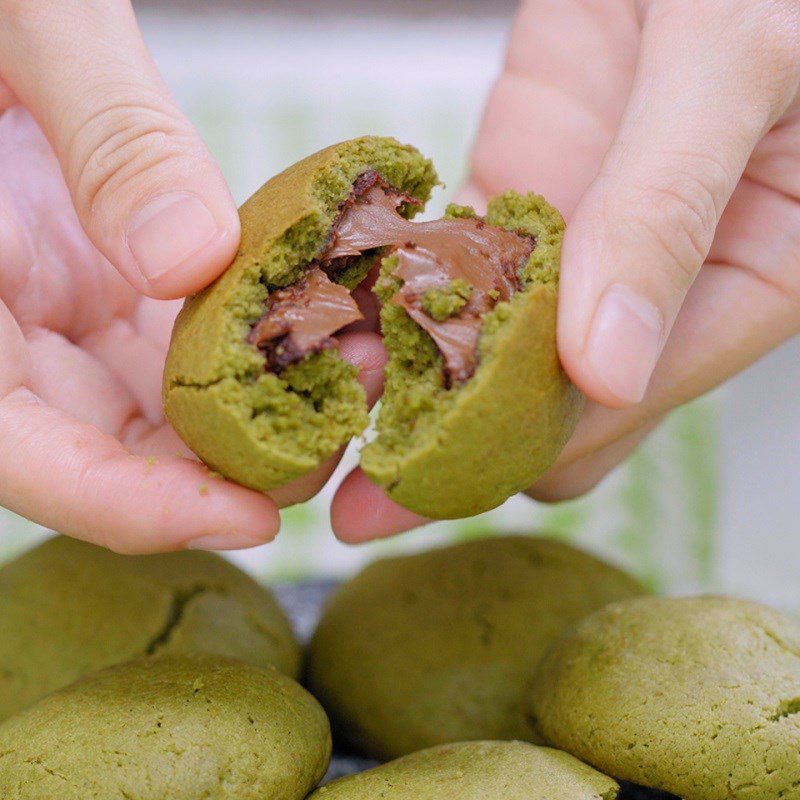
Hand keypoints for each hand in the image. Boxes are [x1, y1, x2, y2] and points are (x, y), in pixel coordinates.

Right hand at [0, 2, 385, 552]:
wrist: (4, 9)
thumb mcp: (27, 28)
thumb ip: (109, 139)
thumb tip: (194, 258)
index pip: (26, 458)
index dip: (137, 507)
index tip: (255, 519)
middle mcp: (7, 339)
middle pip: (115, 454)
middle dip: (233, 465)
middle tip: (341, 431)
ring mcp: (57, 320)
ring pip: (160, 410)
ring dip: (259, 410)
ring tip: (353, 372)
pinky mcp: (106, 291)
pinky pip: (181, 349)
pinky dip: (253, 351)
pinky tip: (319, 328)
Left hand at [332, 0, 799, 538]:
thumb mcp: (732, 65)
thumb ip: (664, 213)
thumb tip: (601, 370)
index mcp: (747, 283)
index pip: (617, 408)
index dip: (514, 450)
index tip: (412, 487)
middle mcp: (656, 285)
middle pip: (548, 405)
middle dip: (451, 440)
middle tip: (352, 478)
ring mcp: (580, 243)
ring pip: (490, 350)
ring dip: (409, 383)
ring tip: (320, 417)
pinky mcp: (520, 192)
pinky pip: (452, 270)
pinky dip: (399, 299)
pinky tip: (340, 327)